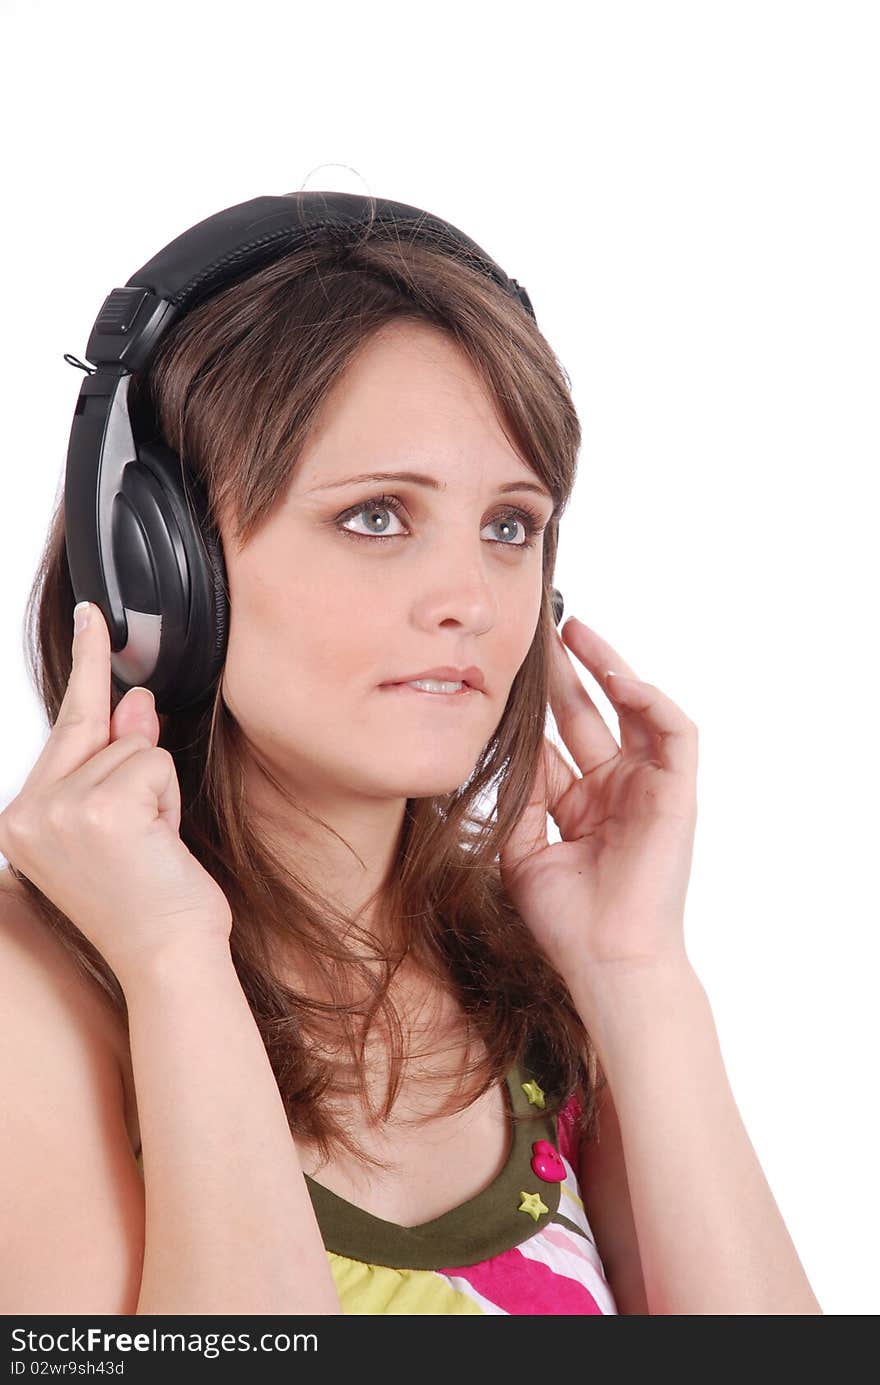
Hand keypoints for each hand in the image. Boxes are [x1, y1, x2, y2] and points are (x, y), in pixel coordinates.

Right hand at [0, 602, 232, 989]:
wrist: (168, 959)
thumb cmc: (150, 903)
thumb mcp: (128, 823)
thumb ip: (119, 760)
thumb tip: (135, 703)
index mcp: (24, 820)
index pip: (62, 727)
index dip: (85, 667)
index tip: (92, 614)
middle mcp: (28, 813)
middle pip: (98, 731)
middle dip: (136, 760)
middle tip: (140, 805)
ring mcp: (57, 810)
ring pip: (134, 748)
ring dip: (159, 795)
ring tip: (151, 850)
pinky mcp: (97, 809)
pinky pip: (153, 763)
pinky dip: (170, 801)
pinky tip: (159, 845)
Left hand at [498, 617, 697, 995]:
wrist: (605, 962)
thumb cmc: (565, 922)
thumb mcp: (520, 851)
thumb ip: (516, 799)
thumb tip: (497, 751)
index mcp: (580, 806)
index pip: (556, 741)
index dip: (533, 706)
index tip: (505, 669)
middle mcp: (615, 791)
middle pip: (589, 715)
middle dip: (566, 671)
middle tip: (540, 630)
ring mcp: (648, 789)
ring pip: (633, 712)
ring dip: (607, 669)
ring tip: (576, 633)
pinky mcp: (678, 793)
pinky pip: (675, 733)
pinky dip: (650, 701)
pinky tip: (618, 680)